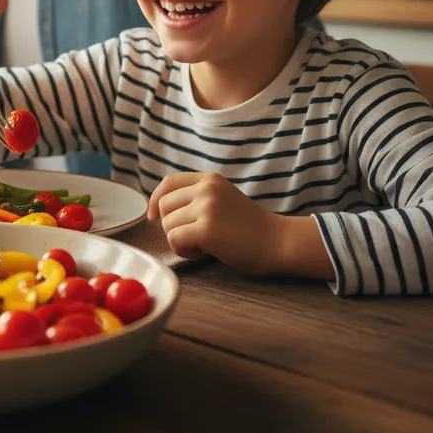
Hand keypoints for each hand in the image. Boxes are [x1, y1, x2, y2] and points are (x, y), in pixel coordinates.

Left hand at [148, 172, 280, 275]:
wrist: (278, 242)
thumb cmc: (249, 228)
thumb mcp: (222, 199)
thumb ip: (197, 197)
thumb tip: (160, 209)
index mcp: (209, 179)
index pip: (169, 182)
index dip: (155, 199)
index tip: (154, 216)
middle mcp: (206, 188)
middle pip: (164, 205)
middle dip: (171, 225)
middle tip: (192, 238)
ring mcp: (207, 207)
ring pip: (167, 224)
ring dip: (178, 240)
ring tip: (201, 246)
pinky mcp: (207, 229)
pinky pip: (174, 239)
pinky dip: (182, 250)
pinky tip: (201, 253)